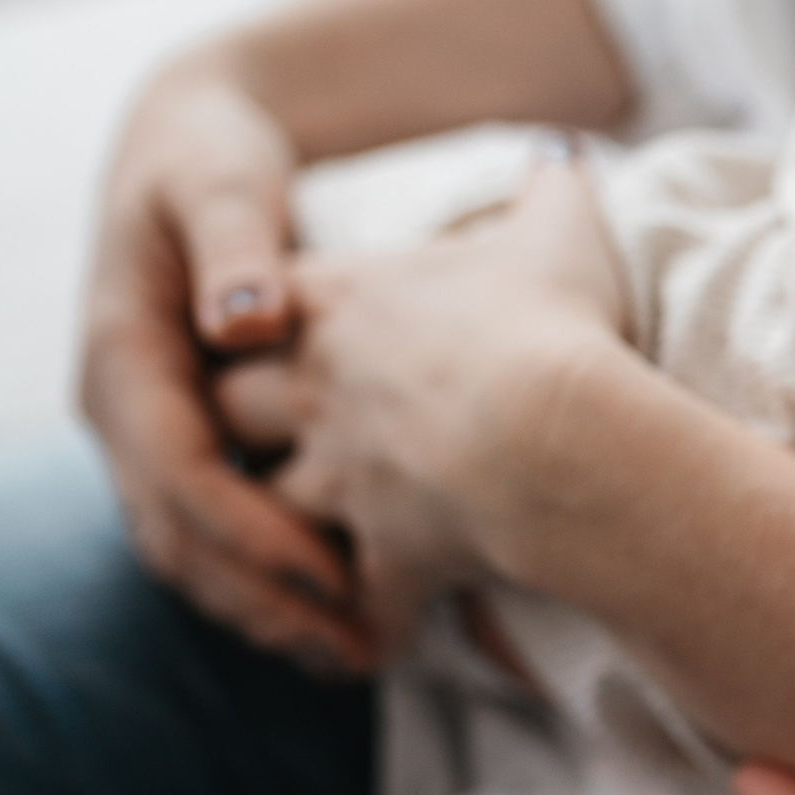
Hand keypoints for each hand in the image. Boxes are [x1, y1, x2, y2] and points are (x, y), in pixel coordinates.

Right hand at [80, 53, 372, 673]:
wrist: (192, 141)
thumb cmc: (213, 156)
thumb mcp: (222, 180)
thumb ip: (237, 242)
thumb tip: (244, 318)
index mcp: (123, 352)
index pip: (177, 473)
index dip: (252, 534)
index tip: (331, 579)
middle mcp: (123, 409)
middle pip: (178, 537)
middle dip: (261, 602)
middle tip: (354, 653)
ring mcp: (149, 433)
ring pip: (191, 553)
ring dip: (264, 612)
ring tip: (354, 658)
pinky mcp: (186, 445)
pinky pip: (215, 535)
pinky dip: (268, 583)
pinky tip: (342, 619)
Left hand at [213, 149, 631, 654]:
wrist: (562, 434)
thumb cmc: (554, 323)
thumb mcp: (561, 231)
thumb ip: (550, 189)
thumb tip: (565, 153)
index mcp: (344, 302)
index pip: (259, 305)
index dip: (258, 322)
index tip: (269, 334)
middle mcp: (321, 389)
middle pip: (229, 404)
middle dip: (239, 424)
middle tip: (262, 439)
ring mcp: (343, 478)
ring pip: (267, 506)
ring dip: (278, 529)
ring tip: (303, 545)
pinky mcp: (386, 554)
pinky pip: (359, 602)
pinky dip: (363, 625)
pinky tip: (378, 641)